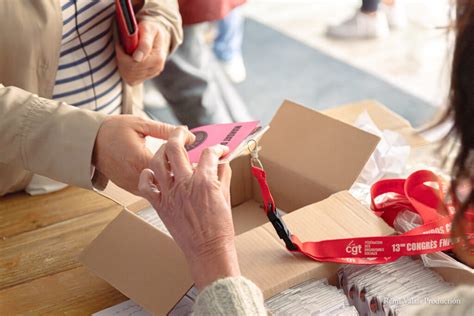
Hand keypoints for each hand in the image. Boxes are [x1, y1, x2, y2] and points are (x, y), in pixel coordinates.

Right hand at [92, 115, 192, 194]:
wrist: (89, 141)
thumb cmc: (113, 130)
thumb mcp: (141, 124)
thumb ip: (166, 130)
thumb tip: (188, 135)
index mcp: (140, 159)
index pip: (171, 167)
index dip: (184, 163)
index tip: (192, 158)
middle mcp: (136, 176)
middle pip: (167, 182)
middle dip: (180, 175)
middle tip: (190, 166)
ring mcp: (131, 184)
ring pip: (159, 189)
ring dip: (169, 181)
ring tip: (178, 170)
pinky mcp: (128, 188)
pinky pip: (150, 191)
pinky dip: (159, 184)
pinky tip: (164, 174)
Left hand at [116, 20, 167, 85]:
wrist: (156, 35)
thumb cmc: (150, 30)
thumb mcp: (148, 30)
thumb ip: (144, 43)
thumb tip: (137, 58)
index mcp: (158, 57)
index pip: (135, 64)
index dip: (123, 55)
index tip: (120, 44)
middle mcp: (157, 68)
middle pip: (131, 72)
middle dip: (122, 60)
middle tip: (120, 48)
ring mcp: (152, 73)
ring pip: (130, 77)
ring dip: (122, 66)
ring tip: (124, 54)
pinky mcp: (147, 77)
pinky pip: (132, 80)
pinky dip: (125, 72)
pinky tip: (127, 62)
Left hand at [138, 127, 240, 288]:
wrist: (208, 251)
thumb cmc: (219, 228)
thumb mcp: (226, 197)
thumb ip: (223, 175)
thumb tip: (222, 162)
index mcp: (204, 182)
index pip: (209, 153)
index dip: (216, 148)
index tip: (219, 150)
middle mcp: (184, 184)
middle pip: (175, 148)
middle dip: (180, 135)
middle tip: (185, 134)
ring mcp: (169, 194)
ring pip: (157, 162)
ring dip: (162, 151)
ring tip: (169, 149)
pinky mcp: (160, 206)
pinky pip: (145, 186)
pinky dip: (146, 175)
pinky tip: (153, 172)